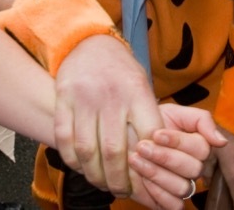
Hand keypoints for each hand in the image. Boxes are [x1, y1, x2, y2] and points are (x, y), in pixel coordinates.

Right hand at [54, 34, 163, 196]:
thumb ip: (153, 118)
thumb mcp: (145, 86)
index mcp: (137, 91)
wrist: (90, 42)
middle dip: (119, 179)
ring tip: (101, 183)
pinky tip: (81, 166)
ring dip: (94, 175)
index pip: (149, 136)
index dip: (150, 161)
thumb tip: (170, 154)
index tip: (148, 175)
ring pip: (87, 150)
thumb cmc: (122, 72)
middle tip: (122, 191)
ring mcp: (84, 97)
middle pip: (114, 151)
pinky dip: (72, 160)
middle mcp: (111, 95)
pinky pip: (64, 139)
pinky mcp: (63, 99)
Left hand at [127, 106, 227, 208]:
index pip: (201, 149)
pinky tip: (142, 177)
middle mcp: (193, 168)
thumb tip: (222, 142)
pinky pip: (173, 205)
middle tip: (142, 146)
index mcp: (198, 147)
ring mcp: (181, 185)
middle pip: (193, 169)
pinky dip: (157, 192)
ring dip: (157, 174)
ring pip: (182, 188)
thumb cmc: (150, 121)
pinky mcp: (167, 201)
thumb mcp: (174, 112)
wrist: (125, 135)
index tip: (156, 134)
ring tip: (136, 159)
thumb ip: (201, 120)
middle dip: (165, 157)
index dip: (178, 142)